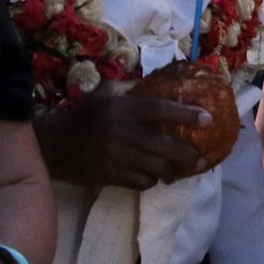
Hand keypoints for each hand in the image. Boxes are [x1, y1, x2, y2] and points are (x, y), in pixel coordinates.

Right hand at [35, 83, 214, 189]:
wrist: (55, 145)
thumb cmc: (84, 116)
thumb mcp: (104, 95)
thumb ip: (130, 89)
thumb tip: (160, 81)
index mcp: (122, 107)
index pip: (161, 109)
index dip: (186, 114)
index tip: (208, 119)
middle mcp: (120, 130)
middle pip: (164, 146)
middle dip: (187, 155)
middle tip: (200, 160)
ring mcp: (115, 155)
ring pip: (155, 168)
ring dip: (170, 172)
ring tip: (177, 172)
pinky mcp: (109, 175)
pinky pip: (141, 182)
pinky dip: (151, 181)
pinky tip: (152, 177)